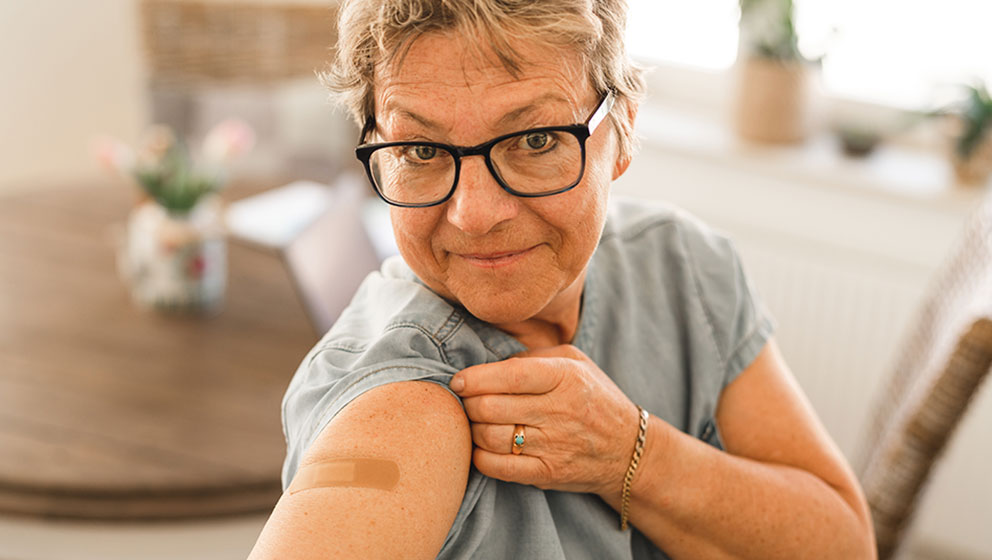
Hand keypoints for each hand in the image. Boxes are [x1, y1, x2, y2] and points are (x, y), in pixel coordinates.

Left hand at [450, 345, 640, 497]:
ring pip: (491, 437)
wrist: (629, 450)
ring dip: (471, 429)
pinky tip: (480, 447)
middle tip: (463, 402)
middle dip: (468, 404)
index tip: (459, 381)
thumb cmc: (594, 397)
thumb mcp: (575, 361)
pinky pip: (499, 467)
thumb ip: (533, 357)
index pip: (509, 375)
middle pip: (492, 407)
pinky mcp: (548, 473)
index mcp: (565, 377)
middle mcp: (560, 410)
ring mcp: (554, 445)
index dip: (475, 378)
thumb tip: (489, 363)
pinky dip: (480, 457)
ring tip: (472, 422)